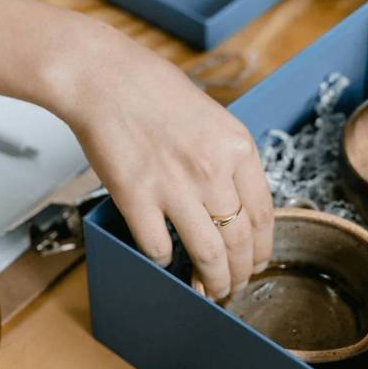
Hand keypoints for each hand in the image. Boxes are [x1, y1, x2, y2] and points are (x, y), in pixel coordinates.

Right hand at [54, 25, 274, 299]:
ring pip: (207, 254)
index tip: (256, 262)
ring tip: (208, 290)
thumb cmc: (149, 88)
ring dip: (211, 281)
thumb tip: (231, 202)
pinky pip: (159, 247)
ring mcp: (176, 188)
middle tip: (233, 286)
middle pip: (239, 242)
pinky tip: (164, 258)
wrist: (103, 78)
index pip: (264, 214)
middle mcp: (214, 171)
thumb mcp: (210, 116)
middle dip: (239, 274)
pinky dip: (164, 260)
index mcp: (237, 147)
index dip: (263, 249)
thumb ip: (226, 157)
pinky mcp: (138, 199)